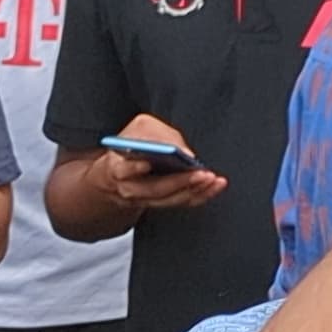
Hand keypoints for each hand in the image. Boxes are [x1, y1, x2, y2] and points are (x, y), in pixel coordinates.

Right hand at [85, 114, 231, 212]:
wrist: (122, 167)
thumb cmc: (133, 142)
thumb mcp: (140, 128)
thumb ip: (157, 135)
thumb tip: (182, 151)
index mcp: (117, 167)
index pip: (123, 170)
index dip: (134, 168)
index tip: (148, 163)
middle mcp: (129, 189)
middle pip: (153, 189)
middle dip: (178, 181)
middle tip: (199, 173)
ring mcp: (146, 200)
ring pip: (170, 200)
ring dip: (194, 190)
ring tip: (211, 179)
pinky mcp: (162, 203)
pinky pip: (182, 203)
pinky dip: (201, 195)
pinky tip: (215, 186)